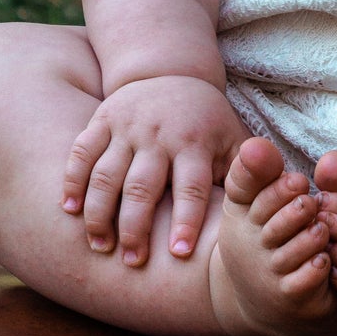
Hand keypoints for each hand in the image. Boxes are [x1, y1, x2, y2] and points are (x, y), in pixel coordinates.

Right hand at [62, 75, 248, 267]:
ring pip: (107, 174)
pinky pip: (81, 153)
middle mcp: (158, 134)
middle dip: (136, 228)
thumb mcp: (234, 140)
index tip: (180, 254)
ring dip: (100, 214)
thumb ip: (248, 176)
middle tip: (134, 263)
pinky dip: (72, 182)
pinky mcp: (101, 120)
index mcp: (195, 142)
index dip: (186, 220)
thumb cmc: (208, 121)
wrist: (171, 72)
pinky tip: (69, 211)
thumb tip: (267, 214)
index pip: (191, 186)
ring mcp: (126, 127)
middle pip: (142, 186)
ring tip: (100, 247)